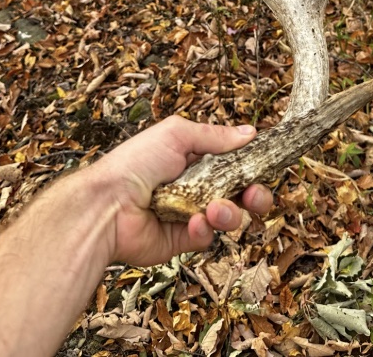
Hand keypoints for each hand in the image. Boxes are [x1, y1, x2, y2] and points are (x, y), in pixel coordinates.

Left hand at [88, 116, 272, 265]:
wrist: (106, 206)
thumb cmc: (136, 163)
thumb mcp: (177, 134)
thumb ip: (216, 135)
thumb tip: (252, 132)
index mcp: (194, 158)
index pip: (234, 162)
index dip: (252, 165)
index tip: (266, 165)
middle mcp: (196, 185)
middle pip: (240, 192)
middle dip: (255, 194)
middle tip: (256, 195)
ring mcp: (190, 213)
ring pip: (229, 216)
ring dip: (230, 212)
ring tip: (215, 208)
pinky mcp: (183, 240)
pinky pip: (208, 236)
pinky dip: (204, 229)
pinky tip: (192, 222)